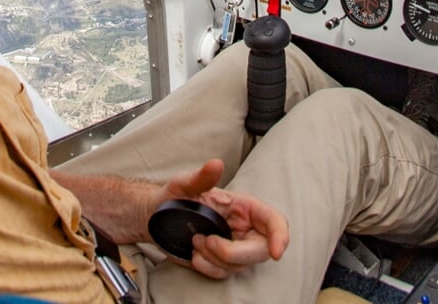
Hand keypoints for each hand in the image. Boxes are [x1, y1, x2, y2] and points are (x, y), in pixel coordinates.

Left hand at [161, 159, 289, 279]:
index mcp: (244, 206)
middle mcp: (244, 227)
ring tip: (195, 240)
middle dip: (234, 252)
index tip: (276, 252)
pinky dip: (206, 267)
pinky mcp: (222, 262)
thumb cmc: (173, 197)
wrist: (156, 218)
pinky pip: (223, 273)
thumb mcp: (183, 185)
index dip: (280, 236)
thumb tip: (215, 164)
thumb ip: (200, 177)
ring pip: (240, 265)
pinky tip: (194, 254)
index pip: (273, 221)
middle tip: (208, 241)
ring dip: (214, 257)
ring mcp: (235, 247)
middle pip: (260, 249)